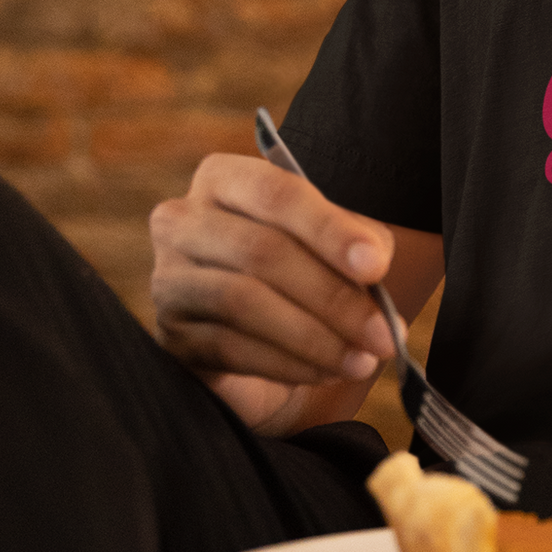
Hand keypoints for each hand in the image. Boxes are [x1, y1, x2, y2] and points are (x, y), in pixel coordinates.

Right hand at [149, 153, 398, 433]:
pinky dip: (287, 364)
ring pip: (243, 302)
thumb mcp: (332, 247)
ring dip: (313, 337)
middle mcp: (182, 220)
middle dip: (332, 297)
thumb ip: (355, 243)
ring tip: (360, 360)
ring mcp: (168, 279)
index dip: (329, 229)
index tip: (376, 266)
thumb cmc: (299, 275)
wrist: (258, 338)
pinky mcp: (170, 335)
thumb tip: (373, 261)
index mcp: (224, 179)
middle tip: (383, 333)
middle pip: (261, 250)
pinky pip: (230, 348)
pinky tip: (324, 371)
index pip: (276, 193)